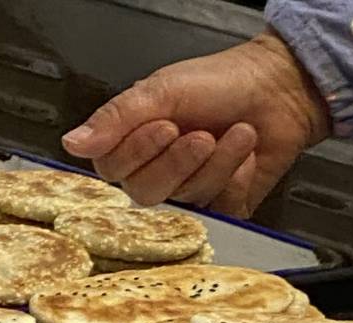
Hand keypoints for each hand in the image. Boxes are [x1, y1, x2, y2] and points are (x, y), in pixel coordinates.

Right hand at [61, 30, 329, 217]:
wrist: (280, 90)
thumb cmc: (222, 83)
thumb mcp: (162, 90)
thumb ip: (117, 118)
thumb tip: (72, 143)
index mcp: (134, 140)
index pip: (111, 169)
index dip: (138, 153)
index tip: (164, 125)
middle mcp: (158, 169)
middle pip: (145, 192)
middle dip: (179, 162)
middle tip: (202, 134)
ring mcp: (190, 191)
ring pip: (186, 198)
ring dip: (216, 162)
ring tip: (236, 133)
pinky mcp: (223, 206)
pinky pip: (220, 209)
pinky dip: (236, 178)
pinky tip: (246, 156)